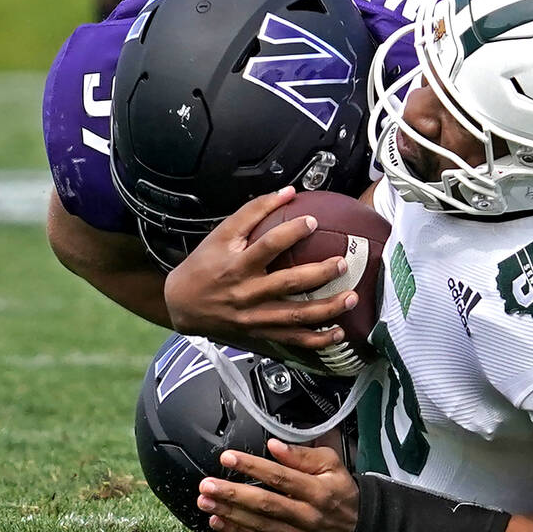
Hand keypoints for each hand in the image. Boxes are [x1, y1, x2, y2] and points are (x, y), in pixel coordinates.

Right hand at [163, 186, 356, 351]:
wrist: (181, 305)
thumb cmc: (204, 266)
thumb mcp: (222, 234)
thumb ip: (254, 212)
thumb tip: (289, 192)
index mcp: (237, 265)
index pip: (267, 246)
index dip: (291, 232)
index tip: (312, 221)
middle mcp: (247, 293)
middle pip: (288, 284)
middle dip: (319, 274)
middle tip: (342, 263)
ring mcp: (255, 317)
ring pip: (296, 317)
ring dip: (327, 309)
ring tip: (351, 298)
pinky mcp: (260, 334)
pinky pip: (293, 340)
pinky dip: (317, 340)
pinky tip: (338, 333)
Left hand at [197, 440, 358, 531]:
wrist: (359, 530)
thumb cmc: (341, 493)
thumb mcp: (332, 465)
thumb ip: (303, 455)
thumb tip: (275, 445)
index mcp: (318, 490)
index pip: (280, 477)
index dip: (252, 466)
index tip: (229, 458)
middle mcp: (307, 515)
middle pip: (265, 503)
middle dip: (232, 493)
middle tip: (208, 484)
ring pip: (258, 525)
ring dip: (228, 512)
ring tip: (206, 501)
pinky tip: (218, 521)